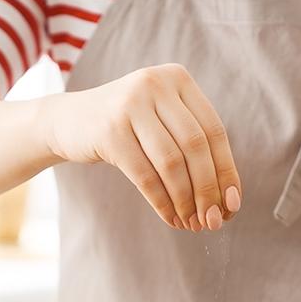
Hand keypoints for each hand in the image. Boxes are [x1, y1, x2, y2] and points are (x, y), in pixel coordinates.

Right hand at [39, 63, 240, 231]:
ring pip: (172, 163)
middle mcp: (155, 84)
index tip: (232, 205)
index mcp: (178, 78)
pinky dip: (162, 202)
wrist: (68, 121)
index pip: (214, 130)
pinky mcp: (109, 131)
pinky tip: (170, 218)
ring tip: (192, 223)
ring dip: (185, 200)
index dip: (226, 171)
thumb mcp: (161, 122)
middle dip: (208, 190)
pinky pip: (145, 176)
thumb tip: (227, 200)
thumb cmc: (126, 128)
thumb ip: (192, 146)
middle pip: (196, 147)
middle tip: (213, 222)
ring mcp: (130, 105)